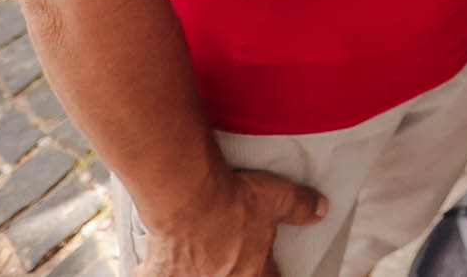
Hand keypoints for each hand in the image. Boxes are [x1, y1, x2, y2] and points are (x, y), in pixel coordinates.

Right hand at [135, 169, 324, 276]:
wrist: (189, 198)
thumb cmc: (233, 200)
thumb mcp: (278, 198)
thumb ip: (300, 207)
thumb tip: (321, 209)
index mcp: (253, 272)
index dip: (272, 273)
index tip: (270, 270)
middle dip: (229, 271)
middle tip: (223, 262)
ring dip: (193, 272)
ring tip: (193, 264)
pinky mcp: (159, 273)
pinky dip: (149, 272)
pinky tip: (145, 268)